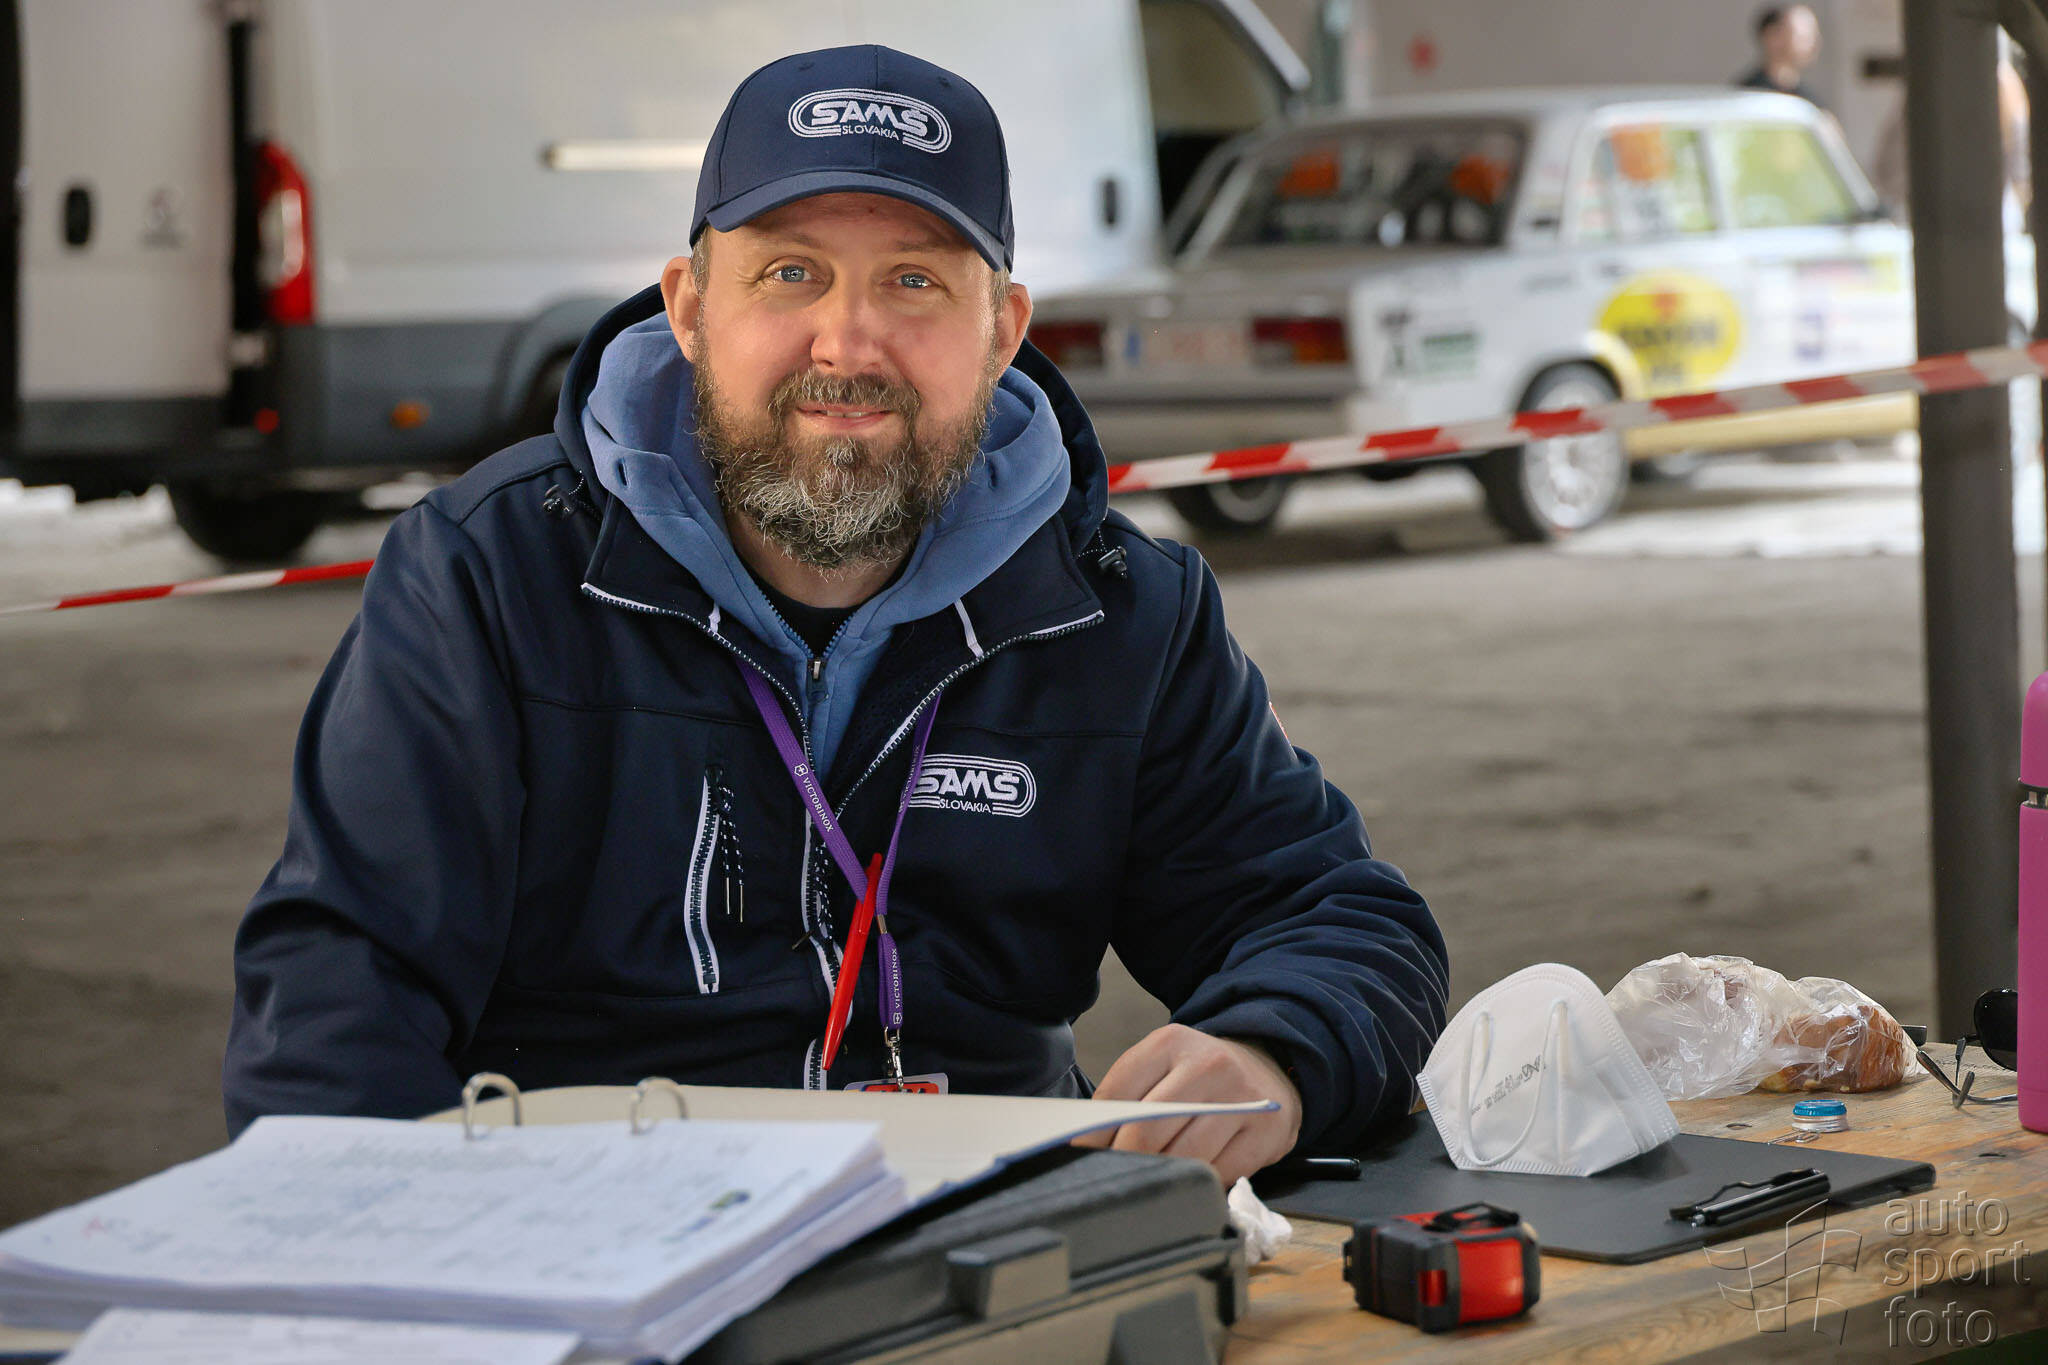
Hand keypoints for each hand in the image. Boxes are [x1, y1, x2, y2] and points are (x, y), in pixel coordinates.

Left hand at [1074, 1024, 1302, 1186]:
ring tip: (1150, 1180)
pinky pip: (1218, 1173)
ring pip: (1183, 1157)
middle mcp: (1208, 1065)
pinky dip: (1198, 1183)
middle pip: (1146, 1130)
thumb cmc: (1200, 1075)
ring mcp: (1241, 1099)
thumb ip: (1126, 1097)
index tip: (1079, 1157)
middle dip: (1123, 1161)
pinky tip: (1190, 1178)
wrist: (1268, 1068)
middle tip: (1112, 1178)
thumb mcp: (1161, 1066)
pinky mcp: (1265, 1133)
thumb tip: (1084, 1144)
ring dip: (1161, 1176)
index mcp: (1170, 1042)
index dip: (1093, 1134)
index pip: (1118, 1094)